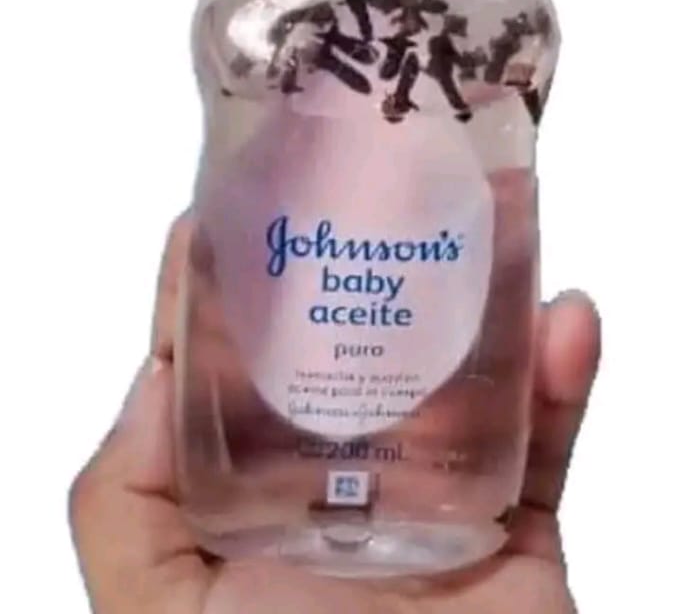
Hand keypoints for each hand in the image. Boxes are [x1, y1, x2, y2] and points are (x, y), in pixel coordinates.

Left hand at [70, 216, 601, 613]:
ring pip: (467, 372)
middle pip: (363, 346)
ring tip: (498, 217)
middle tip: (393, 171)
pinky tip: (570, 319)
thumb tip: (158, 369)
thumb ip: (127, 506)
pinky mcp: (520, 531)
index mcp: (251, 498)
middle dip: (376, 257)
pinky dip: (566, 379)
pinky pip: (550, 441)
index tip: (245, 187)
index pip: (236, 367)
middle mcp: (341, 485)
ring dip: (491, 293)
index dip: (234, 278)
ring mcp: (437, 503)